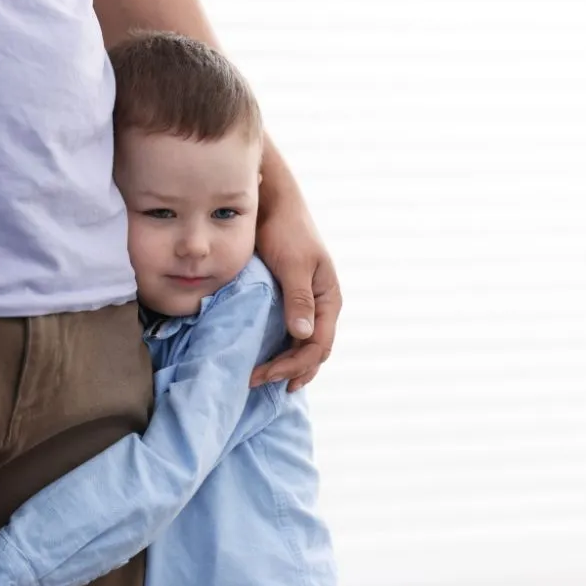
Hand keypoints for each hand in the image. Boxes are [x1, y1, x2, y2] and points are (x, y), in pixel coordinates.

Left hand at [252, 199, 341, 391]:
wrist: (272, 204)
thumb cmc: (285, 230)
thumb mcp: (294, 264)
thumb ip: (299, 298)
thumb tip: (303, 335)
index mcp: (329, 298)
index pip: (317, 346)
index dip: (293, 365)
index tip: (266, 374)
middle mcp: (322, 305)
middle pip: (312, 351)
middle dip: (288, 370)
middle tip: (256, 381)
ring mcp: (307, 303)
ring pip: (303, 346)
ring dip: (286, 365)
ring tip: (263, 379)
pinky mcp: (289, 298)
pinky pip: (289, 333)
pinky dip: (280, 350)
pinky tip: (266, 359)